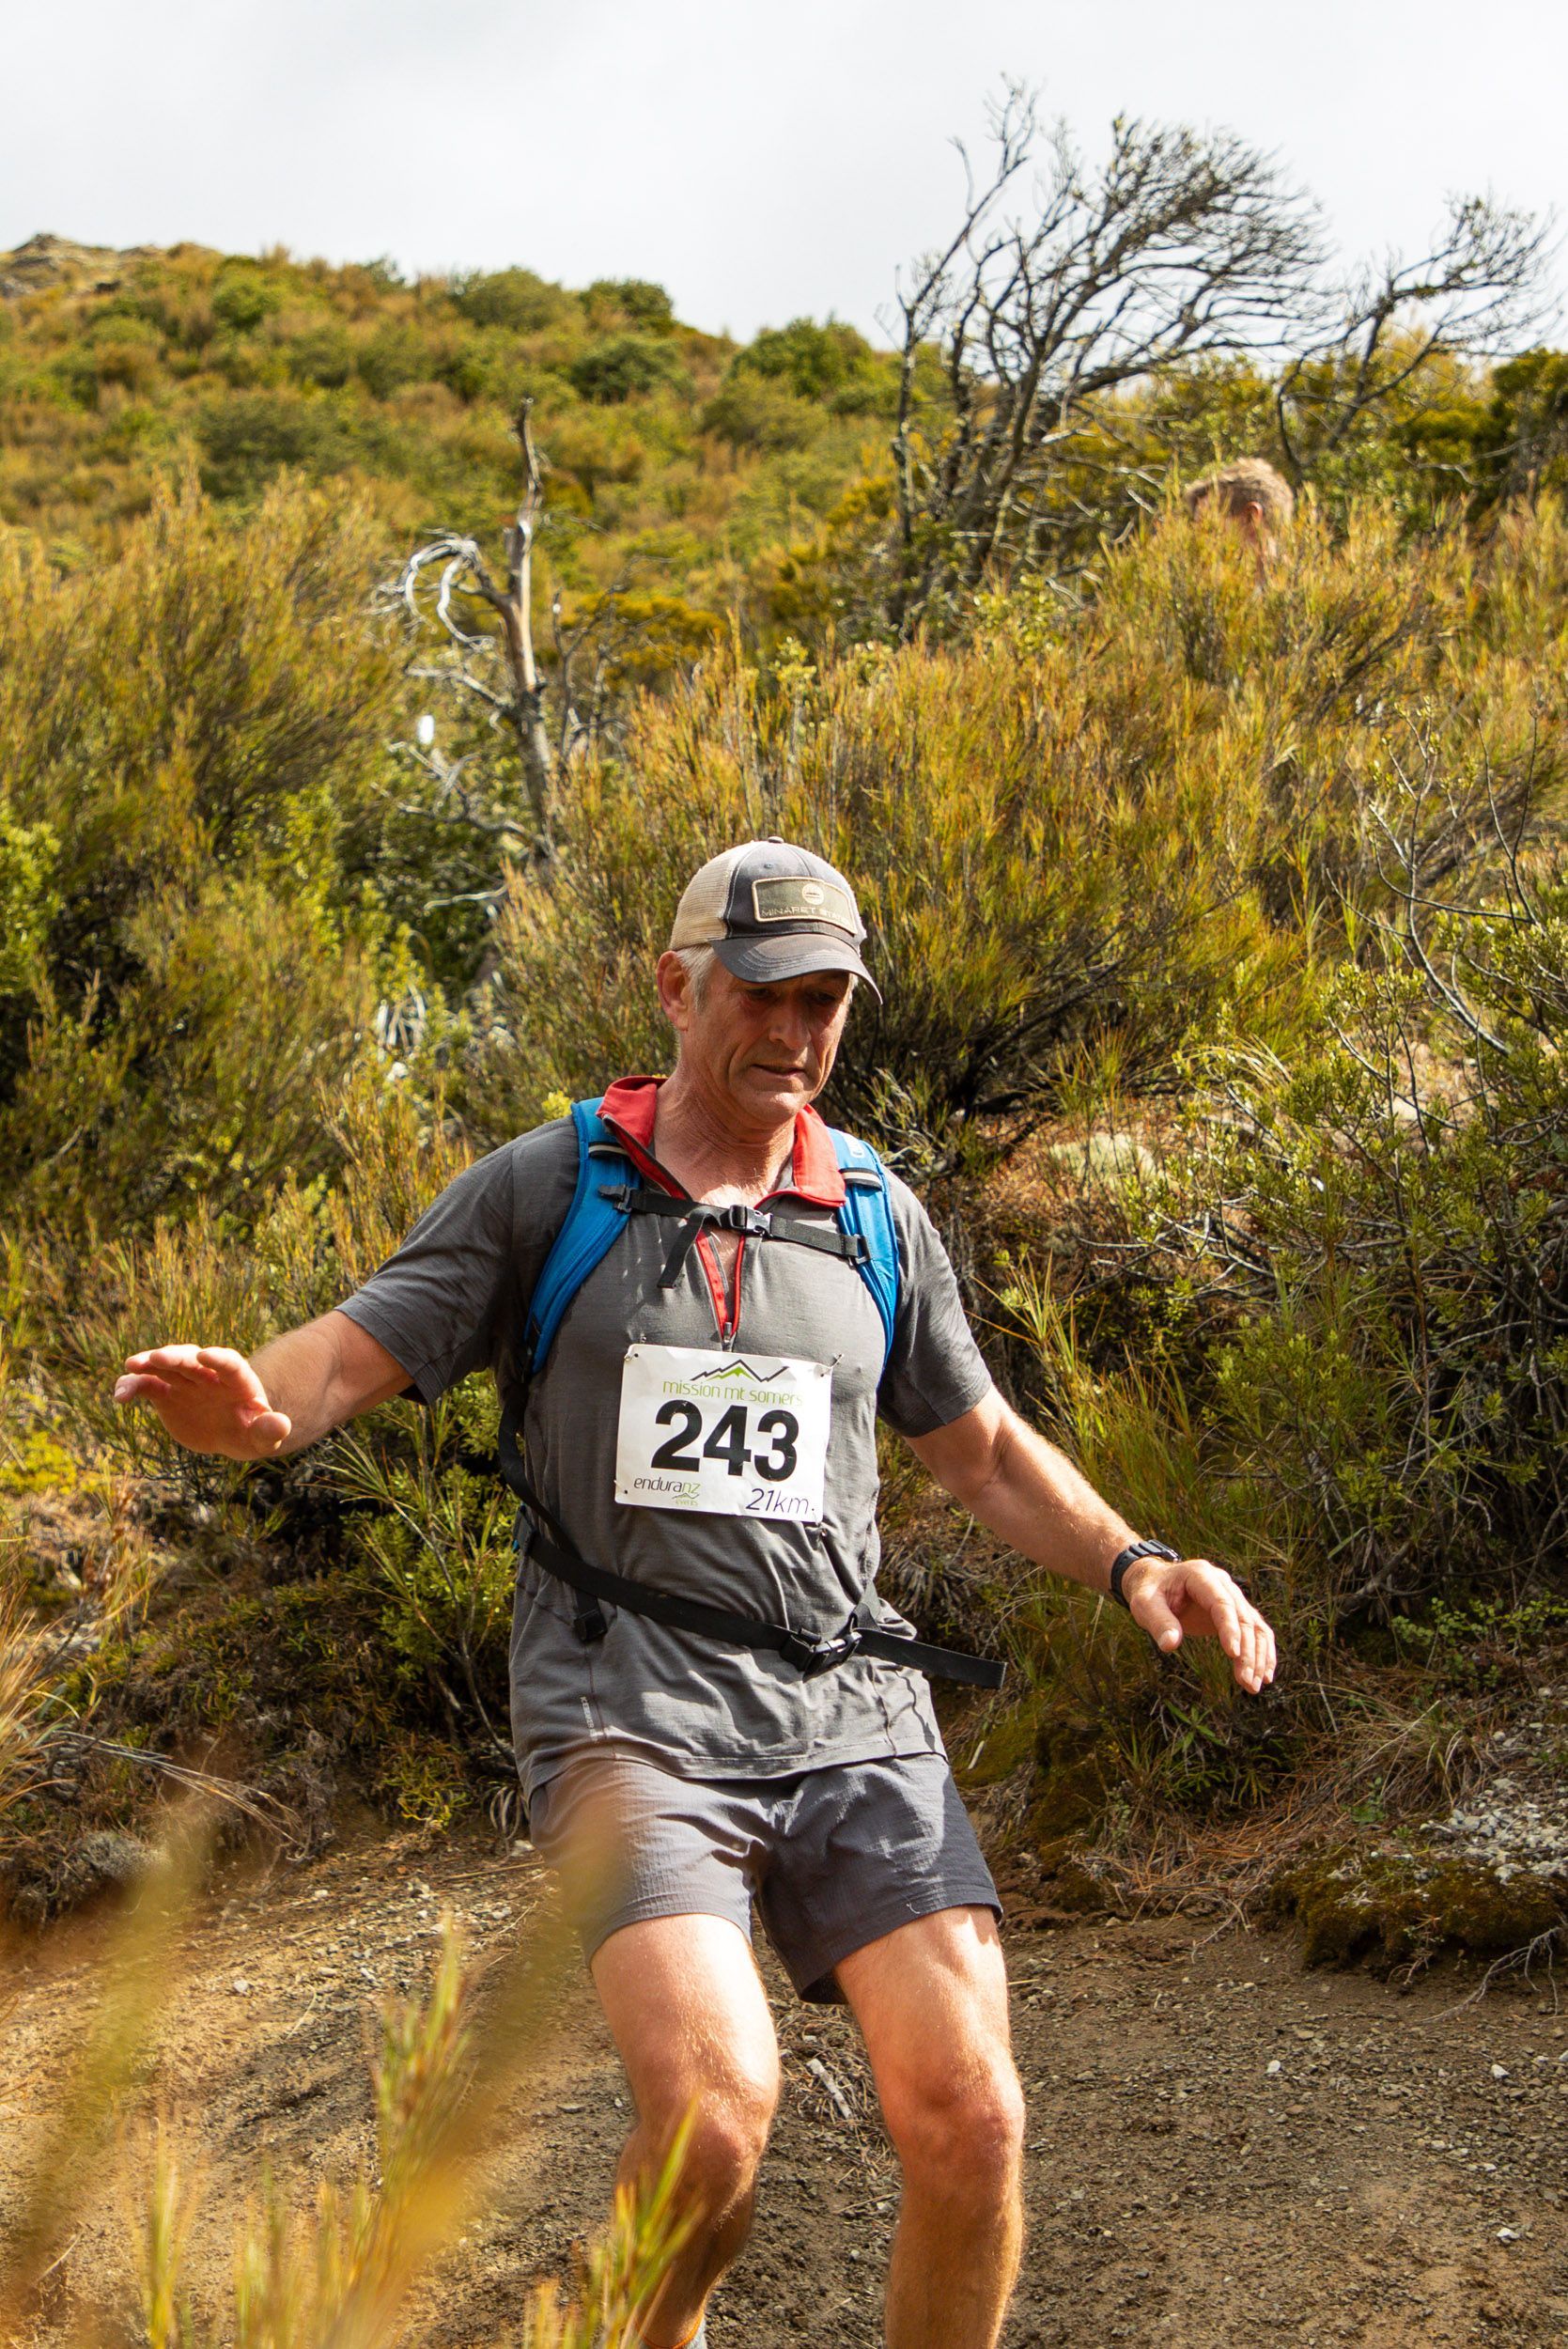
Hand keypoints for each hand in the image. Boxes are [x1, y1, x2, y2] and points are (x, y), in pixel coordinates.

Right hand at [114, 1345, 291, 1459]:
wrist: (230, 1433)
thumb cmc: (251, 1433)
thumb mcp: (263, 1438)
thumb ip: (270, 1431)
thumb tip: (282, 1425)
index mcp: (237, 1380)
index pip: (230, 1363)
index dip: (218, 1359)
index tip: (205, 1355)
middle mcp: (209, 1375)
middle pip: (192, 1360)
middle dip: (177, 1357)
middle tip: (157, 1357)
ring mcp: (185, 1382)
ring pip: (165, 1366)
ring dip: (148, 1364)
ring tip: (130, 1367)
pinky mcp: (166, 1394)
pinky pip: (146, 1385)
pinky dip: (132, 1387)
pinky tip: (120, 1397)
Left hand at [1122, 1554, 1275, 1693]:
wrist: (1156, 1582)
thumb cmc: (1149, 1592)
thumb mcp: (1145, 1604)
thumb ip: (1158, 1622)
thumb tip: (1170, 1645)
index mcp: (1200, 1575)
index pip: (1222, 1602)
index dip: (1230, 1628)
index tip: (1233, 1655)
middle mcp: (1222, 1583)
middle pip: (1243, 1617)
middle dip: (1248, 1651)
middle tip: (1246, 1683)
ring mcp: (1232, 1597)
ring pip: (1255, 1626)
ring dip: (1259, 1656)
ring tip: (1253, 1686)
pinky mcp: (1235, 1612)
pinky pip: (1256, 1631)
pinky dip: (1263, 1652)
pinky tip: (1265, 1675)